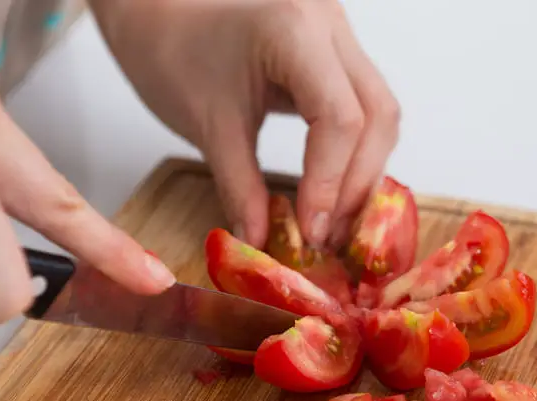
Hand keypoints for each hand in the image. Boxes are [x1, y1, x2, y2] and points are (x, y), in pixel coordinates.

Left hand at [92, 0, 400, 248]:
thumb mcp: (207, 125)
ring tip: (333, 221)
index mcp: (295, 30)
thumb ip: (240, 186)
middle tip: (328, 234)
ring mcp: (338, 35)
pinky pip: (364, 107)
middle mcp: (329, 25)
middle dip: (356, 183)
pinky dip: (354, 153)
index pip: (340, 118)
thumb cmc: (171, 50)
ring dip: (362, 172)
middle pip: (376, 116)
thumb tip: (261, 241)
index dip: (331, 182)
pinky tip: (334, 189)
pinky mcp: (335, 53)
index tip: (311, 229)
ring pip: (380, 113)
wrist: (157, 12)